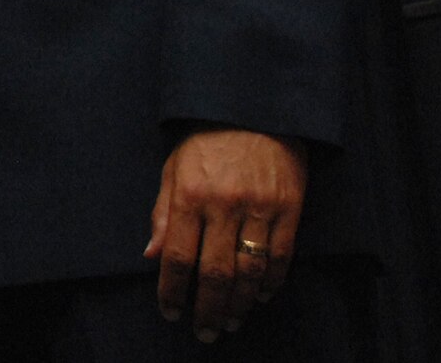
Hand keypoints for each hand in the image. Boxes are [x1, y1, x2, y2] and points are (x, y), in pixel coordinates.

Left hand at [147, 127, 306, 341]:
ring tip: (231, 320)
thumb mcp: (173, 169)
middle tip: (204, 332)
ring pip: (250, 271)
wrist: (252, 109)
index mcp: (188, 195)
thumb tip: (151, 255)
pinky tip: (262, 296)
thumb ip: (162, 214)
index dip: (172, 290)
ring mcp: (258, 207)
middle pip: (215, 273)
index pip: (178, 257)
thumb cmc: (206, 141)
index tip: (170, 312)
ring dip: (240, 303)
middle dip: (207, 308)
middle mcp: (222, 205)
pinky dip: (272, 282)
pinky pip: (281, 256)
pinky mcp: (289, 207)